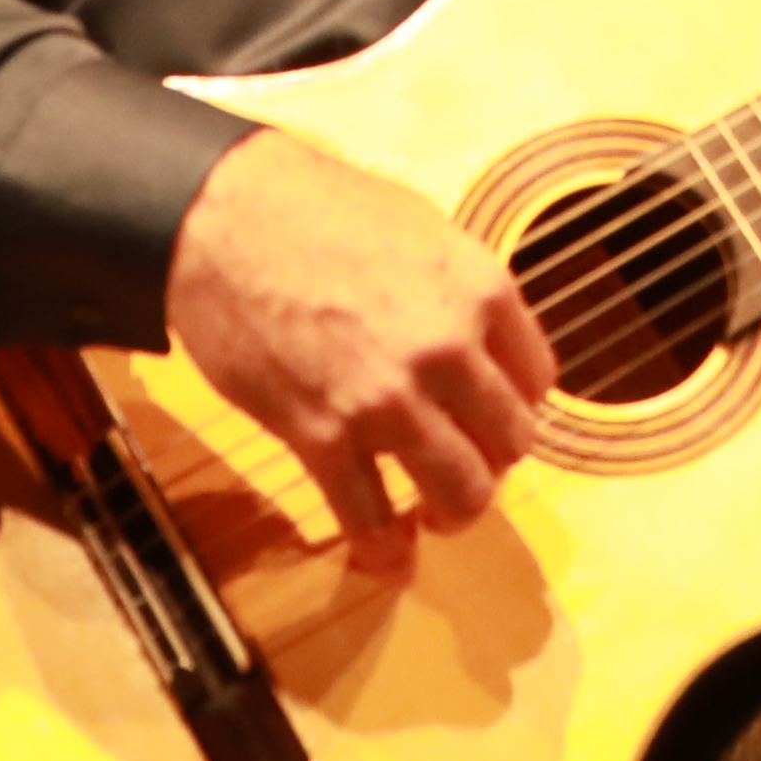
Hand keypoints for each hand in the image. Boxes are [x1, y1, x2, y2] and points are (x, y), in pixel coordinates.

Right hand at [163, 127, 554, 576]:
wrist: (223, 217)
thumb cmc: (313, 208)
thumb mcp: (419, 229)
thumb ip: (458, 291)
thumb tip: (478, 337)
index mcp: (479, 290)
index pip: (537, 378)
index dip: (514, 403)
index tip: (491, 413)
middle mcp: (449, 350)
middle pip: (509, 442)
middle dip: (489, 460)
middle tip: (463, 460)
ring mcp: (388, 398)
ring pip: (461, 492)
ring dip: (453, 513)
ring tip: (434, 514)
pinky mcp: (324, 434)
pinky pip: (371, 516)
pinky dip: (383, 547)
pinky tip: (385, 551)